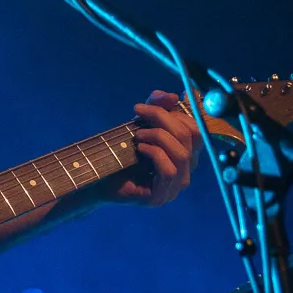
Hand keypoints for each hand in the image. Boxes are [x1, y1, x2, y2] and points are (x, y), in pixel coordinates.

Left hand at [104, 90, 198, 206]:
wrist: (96, 179)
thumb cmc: (119, 153)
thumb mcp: (140, 124)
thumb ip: (156, 109)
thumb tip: (173, 96)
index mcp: (185, 155)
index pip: (196, 130)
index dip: (175, 112)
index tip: (147, 106)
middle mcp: (185, 171)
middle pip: (190, 137)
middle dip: (163, 118)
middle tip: (138, 112)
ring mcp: (174, 187)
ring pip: (182, 154)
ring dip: (158, 136)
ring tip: (137, 134)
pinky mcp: (160, 196)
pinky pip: (169, 170)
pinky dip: (155, 153)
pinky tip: (140, 148)